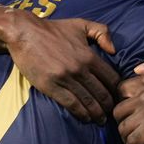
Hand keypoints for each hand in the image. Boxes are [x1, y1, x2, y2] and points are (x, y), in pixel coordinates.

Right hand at [2, 9, 119, 122]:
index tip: (118, 96)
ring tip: (101, 119)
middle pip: (101, 93)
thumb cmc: (54, 29)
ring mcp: (65, 79)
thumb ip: (102, 32)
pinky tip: (86, 118)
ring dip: (97, 113)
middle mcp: (80, 69)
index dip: (117, 90)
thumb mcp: (82, 24)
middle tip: (112, 112)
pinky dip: (81, 113)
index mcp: (89, 56)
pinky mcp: (51, 87)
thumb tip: (114, 51)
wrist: (25, 33)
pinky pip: (71, 104)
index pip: (111, 78)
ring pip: (88, 101)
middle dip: (109, 105)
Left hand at [113, 53, 143, 143]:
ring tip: (133, 140)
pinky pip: (132, 141)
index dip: (125, 99)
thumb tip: (138, 70)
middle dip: (123, 118)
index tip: (133, 107)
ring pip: (122, 128)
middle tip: (132, 125)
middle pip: (118, 111)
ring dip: (125, 135)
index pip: (122, 90)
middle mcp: (142, 96)